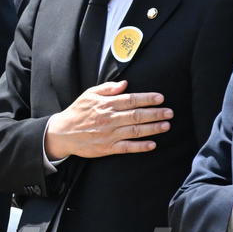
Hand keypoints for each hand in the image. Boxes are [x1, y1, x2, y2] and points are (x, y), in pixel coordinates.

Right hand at [43, 80, 170, 159]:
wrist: (62, 132)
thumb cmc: (77, 112)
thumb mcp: (89, 95)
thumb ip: (107, 88)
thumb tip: (125, 84)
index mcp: (105, 104)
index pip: (130, 100)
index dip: (147, 98)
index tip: (160, 98)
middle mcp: (109, 119)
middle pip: (136, 115)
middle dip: (155, 113)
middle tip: (169, 112)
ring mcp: (109, 134)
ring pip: (135, 131)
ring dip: (152, 128)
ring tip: (166, 126)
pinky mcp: (107, 148)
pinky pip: (127, 147)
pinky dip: (140, 146)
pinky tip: (152, 144)